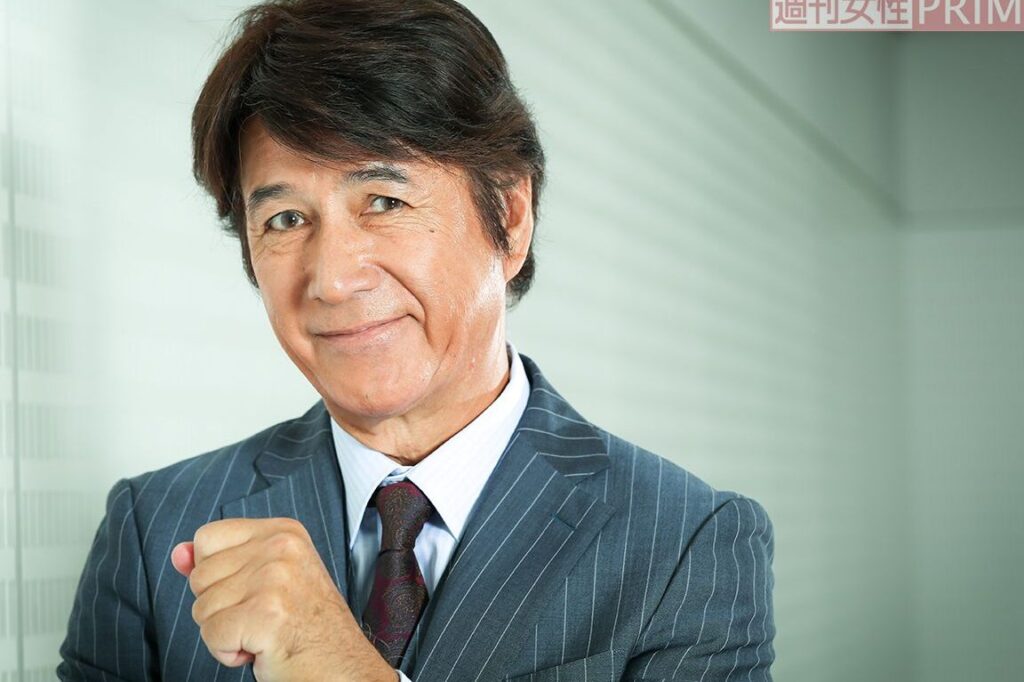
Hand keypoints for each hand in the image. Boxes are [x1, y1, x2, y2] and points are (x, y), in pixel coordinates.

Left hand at [171, 518, 394, 681]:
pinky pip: (212, 635)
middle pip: (200, 576)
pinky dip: (229, 653)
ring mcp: (274, 578)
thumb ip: (220, 563)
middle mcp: (281, 546)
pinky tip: (261, 649)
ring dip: (226, 632)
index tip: (252, 591)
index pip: (208, 538)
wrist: (343, 668)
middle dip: (220, 608)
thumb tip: (178, 553)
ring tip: (264, 633)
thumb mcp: (265, 581)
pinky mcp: (266, 613)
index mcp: (283, 531)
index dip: (217, 574)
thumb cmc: (306, 629)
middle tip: (263, 617)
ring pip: (202, 608)